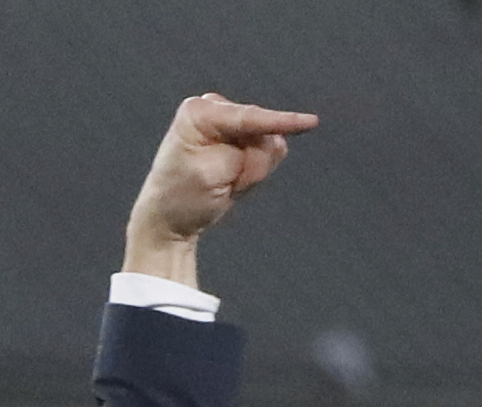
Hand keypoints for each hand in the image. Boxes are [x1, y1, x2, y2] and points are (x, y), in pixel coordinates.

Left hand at [124, 93, 319, 285]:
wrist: (169, 220)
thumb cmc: (181, 197)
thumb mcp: (211, 173)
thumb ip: (247, 153)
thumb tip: (276, 142)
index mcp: (199, 112)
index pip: (249, 117)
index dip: (281, 122)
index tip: (311, 122)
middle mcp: (215, 111)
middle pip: (262, 134)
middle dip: (250, 165)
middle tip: (223, 184)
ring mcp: (230, 126)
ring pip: (267, 147)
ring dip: (251, 172)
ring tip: (224, 184)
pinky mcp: (241, 143)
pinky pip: (267, 157)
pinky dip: (253, 174)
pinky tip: (231, 182)